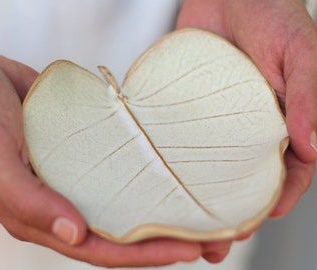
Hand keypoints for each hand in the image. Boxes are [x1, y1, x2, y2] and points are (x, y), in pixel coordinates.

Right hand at [0, 53, 202, 266]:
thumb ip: (30, 200)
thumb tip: (74, 233)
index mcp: (45, 215)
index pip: (104, 248)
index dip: (147, 253)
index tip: (189, 249)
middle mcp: (68, 200)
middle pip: (125, 229)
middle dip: (169, 236)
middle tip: (215, 236)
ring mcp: (80, 174)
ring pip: (129, 198)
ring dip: (166, 205)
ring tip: (206, 204)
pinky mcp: (87, 149)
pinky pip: (122, 164)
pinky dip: (148, 170)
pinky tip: (174, 167)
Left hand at [177, 0, 316, 261]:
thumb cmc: (272, 15)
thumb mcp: (300, 54)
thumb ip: (307, 98)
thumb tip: (312, 148)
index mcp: (280, 124)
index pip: (282, 175)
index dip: (270, 203)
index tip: (251, 225)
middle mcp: (246, 130)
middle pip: (239, 183)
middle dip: (228, 216)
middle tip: (211, 246)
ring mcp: (214, 123)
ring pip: (207, 171)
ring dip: (196, 201)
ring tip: (181, 230)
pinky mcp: (187, 110)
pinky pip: (178, 141)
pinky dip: (170, 165)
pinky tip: (159, 184)